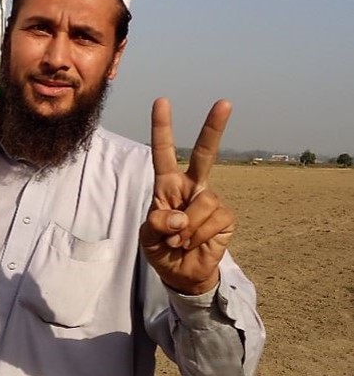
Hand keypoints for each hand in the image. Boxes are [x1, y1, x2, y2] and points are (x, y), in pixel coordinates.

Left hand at [139, 98, 234, 294]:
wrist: (182, 274)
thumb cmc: (162, 248)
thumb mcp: (148, 237)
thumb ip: (157, 223)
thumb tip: (181, 216)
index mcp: (168, 185)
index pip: (163, 152)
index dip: (162, 127)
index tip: (161, 101)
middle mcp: (192, 187)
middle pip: (204, 154)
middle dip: (214, 128)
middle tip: (224, 102)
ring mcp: (211, 200)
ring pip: (204, 201)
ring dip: (188, 226)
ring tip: (180, 240)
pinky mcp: (226, 217)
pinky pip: (213, 220)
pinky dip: (199, 235)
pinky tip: (193, 243)